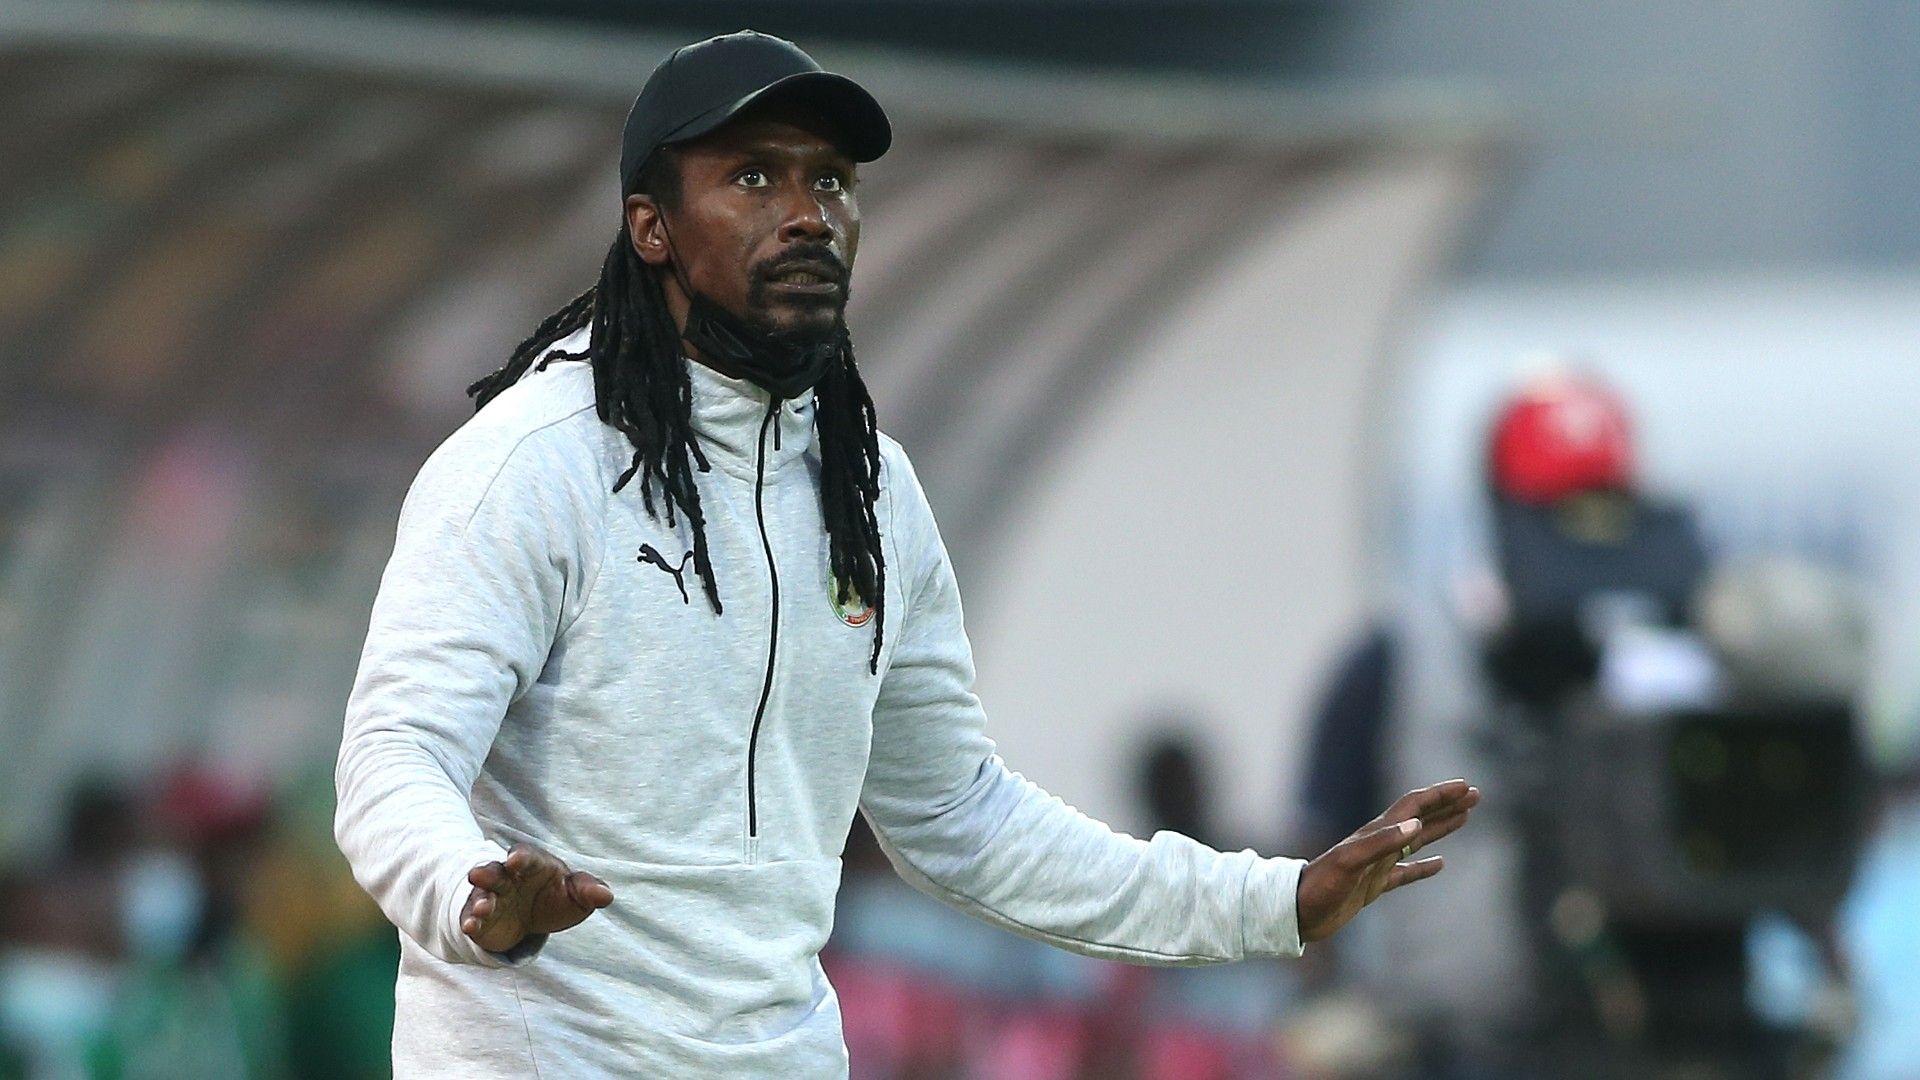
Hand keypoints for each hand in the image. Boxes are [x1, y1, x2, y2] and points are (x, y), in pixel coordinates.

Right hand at [460, 842, 614, 953]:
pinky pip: (471, 918)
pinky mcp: (480, 920)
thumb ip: (589, 891)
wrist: (531, 919)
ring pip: (481, 895)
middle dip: (487, 873)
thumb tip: (606, 895)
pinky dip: (470, 922)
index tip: (515, 859)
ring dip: (479, 900)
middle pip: (495, 872)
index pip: (525, 856)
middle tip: (477, 875)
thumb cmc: (556, 897)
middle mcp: (506, 878)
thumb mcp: (575, 895)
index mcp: (531, 865)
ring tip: (483, 908)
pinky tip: (471, 927)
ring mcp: (491, 898)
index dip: (520, 856)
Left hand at [1295, 779, 1479, 942]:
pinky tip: (1440, 864)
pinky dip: (1424, 866)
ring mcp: (1376, 865)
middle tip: (1475, 795)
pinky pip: (1405, 872)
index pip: (1413, 807)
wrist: (1295, 912)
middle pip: (1419, 818)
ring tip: (1465, 818)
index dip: (1440, 795)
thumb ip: (1380, 844)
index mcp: (1374, 834)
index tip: (1466, 787)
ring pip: (1416, 840)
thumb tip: (1416, 824)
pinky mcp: (1372, 886)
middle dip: (1447, 805)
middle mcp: (1377, 844)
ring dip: (1441, 828)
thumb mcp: (1349, 863)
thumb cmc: (1319, 887)